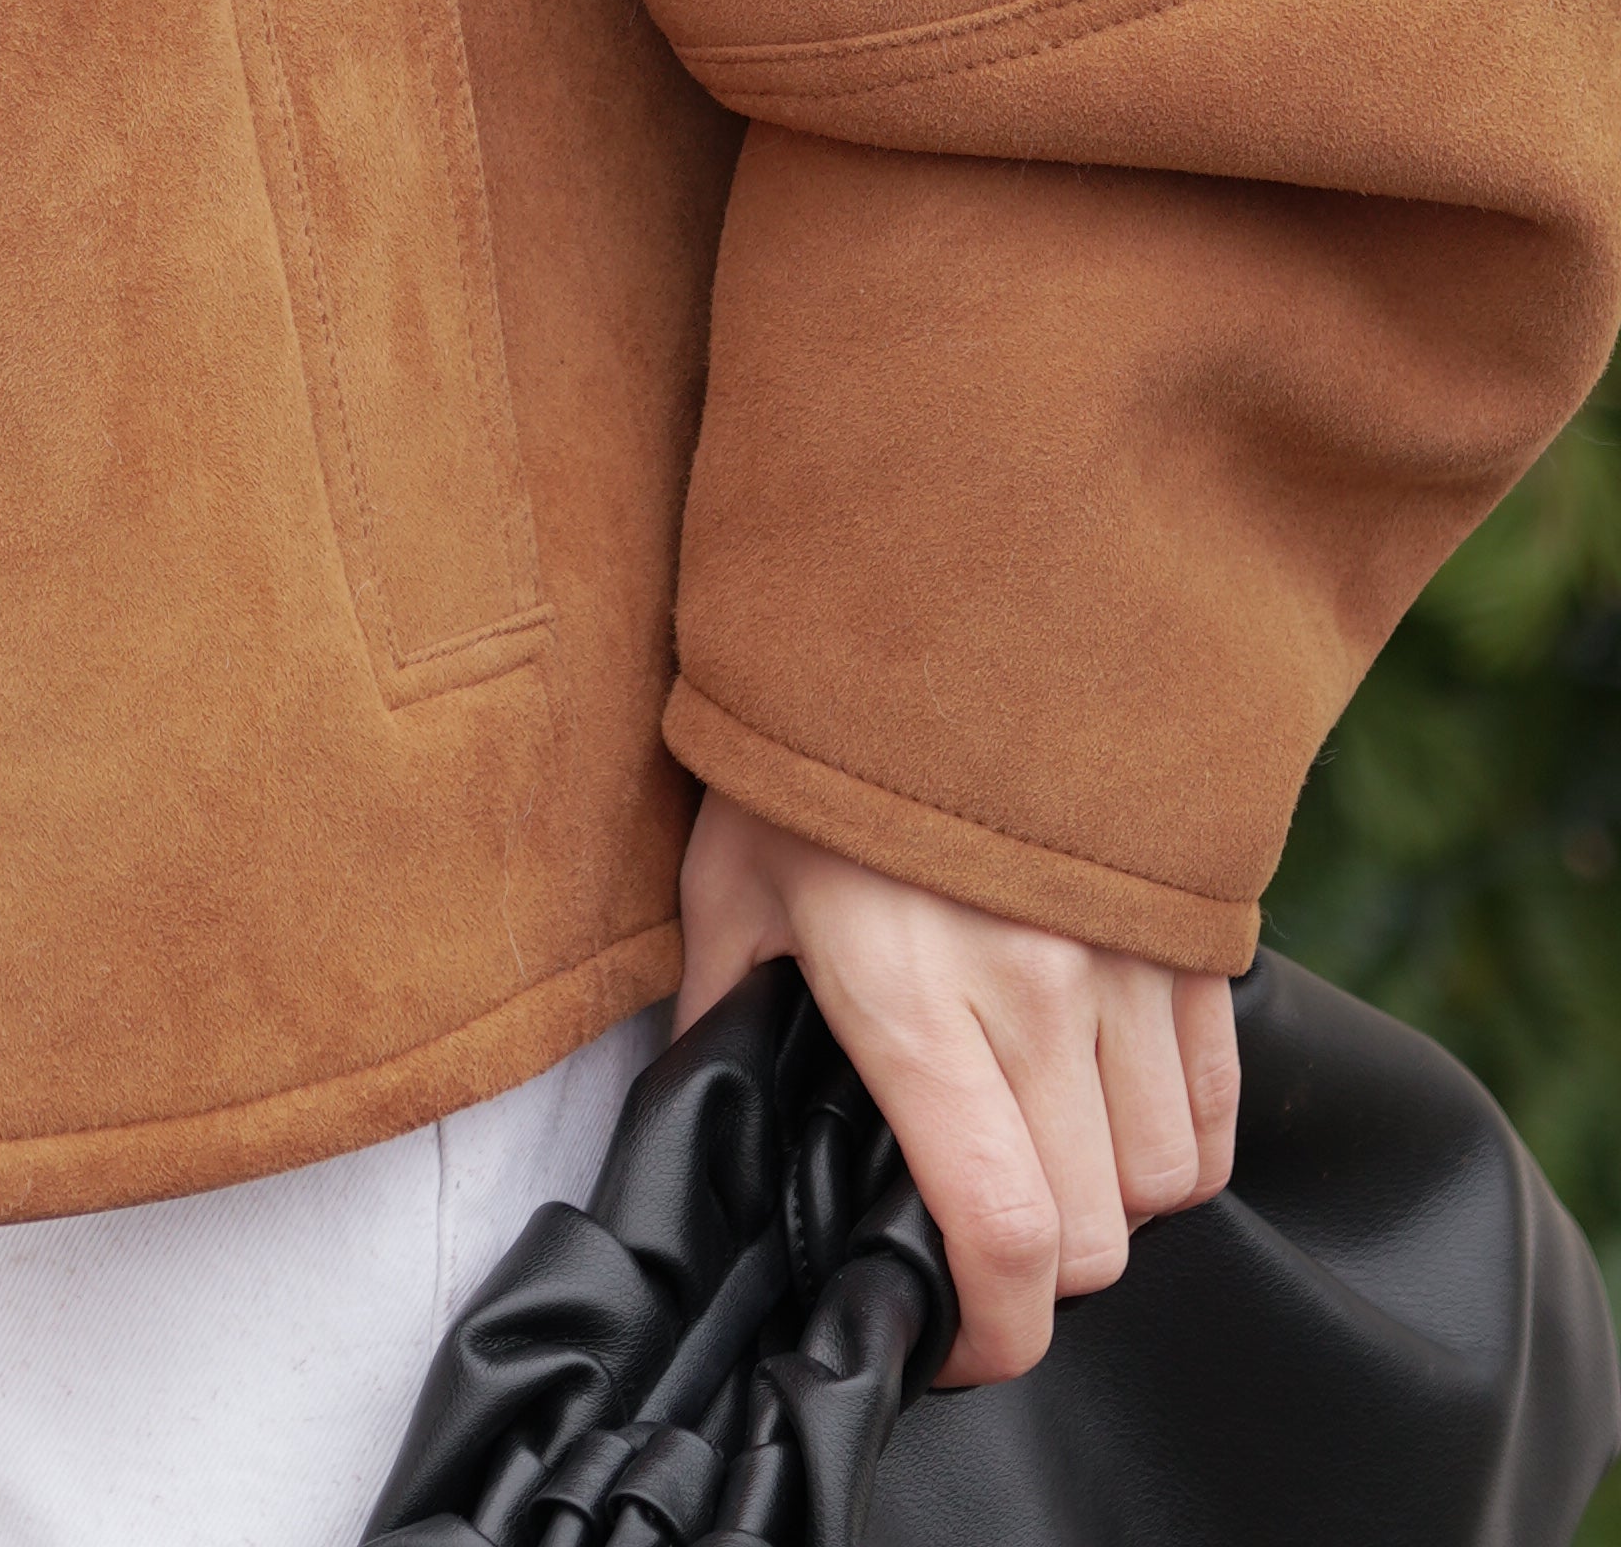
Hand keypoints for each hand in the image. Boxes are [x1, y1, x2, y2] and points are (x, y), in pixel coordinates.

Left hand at [676, 789, 1238, 1388]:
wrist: (943, 584)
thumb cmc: (814, 734)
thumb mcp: (732, 872)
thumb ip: (729, 1010)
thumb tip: (709, 1111)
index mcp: (917, 1000)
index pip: (999, 1236)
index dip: (988, 1333)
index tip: (950, 1340)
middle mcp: (1042, 993)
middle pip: (1093, 1236)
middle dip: (1034, 1272)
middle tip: (972, 1233)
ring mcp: (1131, 962)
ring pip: (1167, 1181)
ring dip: (1106, 1199)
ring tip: (1033, 1149)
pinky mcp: (1190, 931)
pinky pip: (1217, 1101)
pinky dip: (1174, 1136)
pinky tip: (1104, 1102)